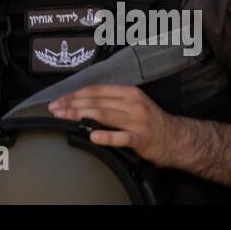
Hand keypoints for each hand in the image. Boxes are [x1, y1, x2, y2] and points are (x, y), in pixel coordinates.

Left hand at [48, 84, 183, 166]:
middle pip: (96, 101)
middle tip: (54, 110)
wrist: (176, 138)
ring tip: (64, 118)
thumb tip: (80, 103)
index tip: (58, 101)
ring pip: (104, 115)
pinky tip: (93, 137)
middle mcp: (132, 103)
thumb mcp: (132, 104)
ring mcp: (137, 121)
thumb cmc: (149, 121)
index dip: (75, 95)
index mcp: (128, 92)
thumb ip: (111, 101)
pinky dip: (106, 137)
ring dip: (80, 116)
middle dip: (72, 105)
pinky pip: (121, 137)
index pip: (96, 90)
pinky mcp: (141, 139)